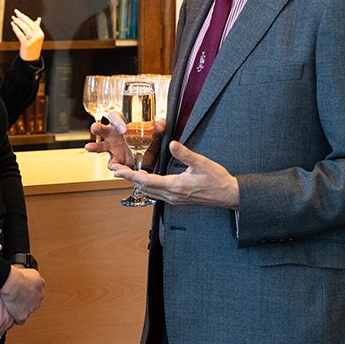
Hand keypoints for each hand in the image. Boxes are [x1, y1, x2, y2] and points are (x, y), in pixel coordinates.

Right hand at [0, 265, 44, 323]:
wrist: (12, 283)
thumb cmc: (19, 276)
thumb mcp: (32, 272)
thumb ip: (36, 278)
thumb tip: (35, 279)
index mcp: (41, 289)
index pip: (37, 293)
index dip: (30, 292)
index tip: (24, 292)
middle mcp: (38, 300)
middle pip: (33, 302)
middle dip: (26, 300)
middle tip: (17, 297)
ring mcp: (31, 309)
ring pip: (27, 310)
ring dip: (21, 308)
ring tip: (13, 304)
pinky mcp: (23, 316)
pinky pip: (20, 319)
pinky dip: (17, 317)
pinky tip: (12, 314)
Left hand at [10, 9, 43, 61]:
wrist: (31, 60)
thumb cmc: (33, 48)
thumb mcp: (37, 38)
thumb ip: (37, 28)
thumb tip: (38, 19)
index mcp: (40, 33)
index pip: (32, 23)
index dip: (25, 17)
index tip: (19, 13)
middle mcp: (37, 36)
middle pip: (29, 24)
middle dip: (21, 17)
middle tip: (16, 13)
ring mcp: (32, 41)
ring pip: (25, 28)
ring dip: (18, 22)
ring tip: (14, 19)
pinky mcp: (27, 45)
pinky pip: (21, 35)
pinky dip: (17, 29)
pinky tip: (13, 26)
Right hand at [84, 111, 164, 172]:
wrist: (152, 155)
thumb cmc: (149, 137)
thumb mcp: (155, 130)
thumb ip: (159, 125)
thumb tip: (159, 125)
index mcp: (121, 124)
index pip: (115, 117)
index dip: (117, 121)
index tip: (124, 129)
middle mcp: (113, 134)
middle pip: (101, 128)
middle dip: (97, 128)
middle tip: (96, 128)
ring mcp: (112, 148)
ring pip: (100, 146)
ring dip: (94, 146)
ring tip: (89, 147)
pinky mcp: (116, 160)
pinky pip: (111, 163)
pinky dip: (113, 166)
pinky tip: (115, 168)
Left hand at [109, 140, 238, 208]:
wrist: (229, 195)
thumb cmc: (218, 179)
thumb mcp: (202, 163)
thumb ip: (185, 154)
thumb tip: (172, 143)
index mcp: (176, 186)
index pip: (146, 180)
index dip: (130, 175)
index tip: (117, 170)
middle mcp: (172, 195)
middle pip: (143, 188)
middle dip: (128, 179)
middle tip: (115, 169)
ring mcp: (174, 199)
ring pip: (149, 192)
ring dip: (136, 183)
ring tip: (125, 173)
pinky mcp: (177, 199)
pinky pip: (156, 194)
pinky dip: (147, 186)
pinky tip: (144, 180)